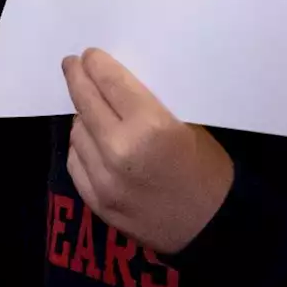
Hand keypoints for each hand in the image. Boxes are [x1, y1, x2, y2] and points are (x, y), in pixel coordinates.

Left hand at [62, 48, 234, 254]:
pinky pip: (76, 162)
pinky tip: (90, 140)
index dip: (95, 64)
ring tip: (90, 108)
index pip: (109, 82)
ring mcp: (104, 180)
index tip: (88, 55)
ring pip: (77, 132)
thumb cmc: (209, 171)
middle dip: (77, 79)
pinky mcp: (96, 203)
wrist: (214, 230)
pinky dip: (81, 147)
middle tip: (71, 65)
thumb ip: (148, 104)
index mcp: (150, 126)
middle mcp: (120, 151)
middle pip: (85, 103)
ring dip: (82, 116)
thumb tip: (115, 81)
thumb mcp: (188, 126)